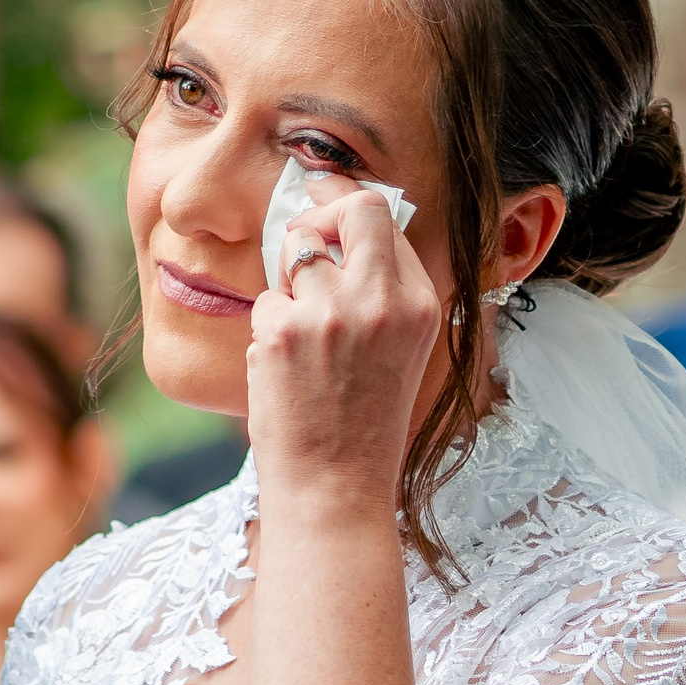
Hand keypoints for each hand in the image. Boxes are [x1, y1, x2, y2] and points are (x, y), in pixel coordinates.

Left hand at [245, 174, 444, 504]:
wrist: (336, 488)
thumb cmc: (363, 424)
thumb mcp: (401, 350)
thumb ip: (384, 291)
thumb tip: (344, 223)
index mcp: (419, 304)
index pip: (385, 217)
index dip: (347, 203)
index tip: (324, 196)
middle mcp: (382, 301)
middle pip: (352, 207)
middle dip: (320, 210)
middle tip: (304, 234)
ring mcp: (331, 312)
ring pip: (295, 251)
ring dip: (288, 284)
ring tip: (300, 335)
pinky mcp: (283, 330)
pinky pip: (266, 300)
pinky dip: (268, 329)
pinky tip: (284, 371)